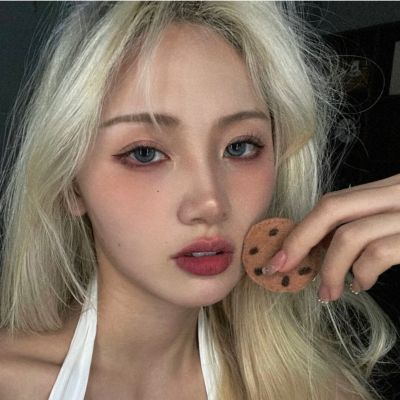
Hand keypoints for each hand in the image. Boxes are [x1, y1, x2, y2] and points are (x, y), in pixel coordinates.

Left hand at [275, 174, 399, 301]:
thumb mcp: (395, 219)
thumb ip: (363, 223)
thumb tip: (318, 247)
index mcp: (388, 188)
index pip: (333, 202)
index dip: (301, 228)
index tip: (280, 255)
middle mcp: (397, 193)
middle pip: (332, 209)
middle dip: (299, 241)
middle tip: (282, 269)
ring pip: (349, 236)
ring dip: (329, 270)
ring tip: (328, 292)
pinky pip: (377, 254)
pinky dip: (361, 274)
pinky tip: (360, 284)